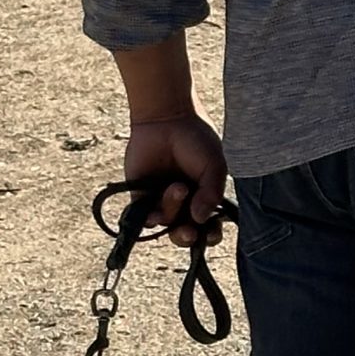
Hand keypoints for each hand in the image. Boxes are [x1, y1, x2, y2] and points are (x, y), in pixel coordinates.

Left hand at [123, 112, 226, 246]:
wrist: (167, 118)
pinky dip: (151, 214)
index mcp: (204, 199)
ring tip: (178, 187)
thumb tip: (199, 220)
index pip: (208, 228)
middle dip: (187, 237)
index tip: (212, 232)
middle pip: (184, 234)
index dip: (211, 235)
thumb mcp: (214, 166)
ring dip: (173, 209)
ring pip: (166, 223)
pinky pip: (144, 217)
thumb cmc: (195, 140)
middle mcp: (183, 204)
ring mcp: (160, 201)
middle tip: (189, 231)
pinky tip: (163, 194)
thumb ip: (211, 194)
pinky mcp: (139, 196)